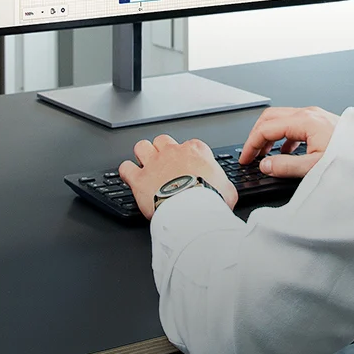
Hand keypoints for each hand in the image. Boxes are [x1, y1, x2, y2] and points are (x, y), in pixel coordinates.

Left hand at [118, 134, 238, 219]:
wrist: (193, 212)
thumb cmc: (211, 201)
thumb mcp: (228, 189)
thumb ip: (223, 184)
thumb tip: (225, 189)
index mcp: (196, 151)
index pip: (190, 145)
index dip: (187, 156)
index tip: (188, 166)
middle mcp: (173, 153)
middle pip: (162, 141)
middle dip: (162, 150)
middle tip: (164, 164)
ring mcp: (154, 164)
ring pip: (141, 146)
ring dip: (142, 155)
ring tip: (145, 166)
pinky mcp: (139, 179)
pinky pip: (126, 168)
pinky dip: (127, 172)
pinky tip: (130, 178)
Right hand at [238, 106, 339, 179]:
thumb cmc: (351, 157)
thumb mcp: (315, 167)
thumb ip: (286, 167)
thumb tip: (265, 165)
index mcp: (305, 121)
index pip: (266, 128)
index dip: (251, 144)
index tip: (245, 158)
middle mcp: (309, 113)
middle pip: (270, 117)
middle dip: (256, 136)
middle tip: (249, 154)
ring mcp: (315, 115)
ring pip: (281, 119)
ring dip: (269, 136)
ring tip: (264, 154)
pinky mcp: (320, 121)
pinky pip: (293, 124)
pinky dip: (283, 137)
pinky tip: (284, 152)